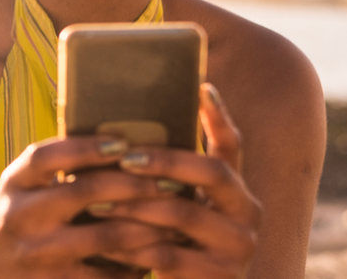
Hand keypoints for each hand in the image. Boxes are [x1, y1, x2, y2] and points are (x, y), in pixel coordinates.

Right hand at [0, 134, 172, 277]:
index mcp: (14, 182)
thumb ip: (53, 168)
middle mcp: (20, 215)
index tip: (124, 144)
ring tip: (176, 219)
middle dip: (133, 185)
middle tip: (171, 181)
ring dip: (146, 227)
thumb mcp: (20, 188)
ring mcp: (37, 253)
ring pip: (104, 237)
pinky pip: (104, 276)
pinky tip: (155, 256)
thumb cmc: (16, 220)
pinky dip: (133, 266)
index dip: (87, 148)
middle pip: (83, 192)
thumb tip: (116, 141)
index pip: (49, 156)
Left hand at [86, 83, 261, 277]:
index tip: (200, 87)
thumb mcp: (177, 209)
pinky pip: (168, 254)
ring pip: (183, 213)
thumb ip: (168, 180)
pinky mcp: (219, 278)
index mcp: (237, 190)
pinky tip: (105, 241)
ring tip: (98, 201)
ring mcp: (239, 247)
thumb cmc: (174, 246)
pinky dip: (133, 245)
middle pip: (212, 172)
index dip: (218, 116)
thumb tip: (127, 130)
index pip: (233, 145)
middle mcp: (248, 214)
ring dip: (135, 205)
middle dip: (165, 160)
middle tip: (125, 158)